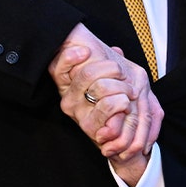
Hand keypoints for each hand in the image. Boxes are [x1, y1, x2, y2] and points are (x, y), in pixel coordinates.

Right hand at [48, 24, 162, 159]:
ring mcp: (78, 113)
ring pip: (101, 87)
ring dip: (122, 87)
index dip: (69, 57)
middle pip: (86, 73)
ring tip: (128, 94)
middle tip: (123, 74)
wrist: (122, 136)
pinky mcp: (90, 127)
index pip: (57, 67)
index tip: (86, 51)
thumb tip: (116, 50)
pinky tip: (125, 105)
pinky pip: (108, 106)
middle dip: (112, 68)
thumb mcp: (111, 78)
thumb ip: (109, 62)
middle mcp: (69, 98)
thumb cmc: (115, 103)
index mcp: (68, 84)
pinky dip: (122, 102)